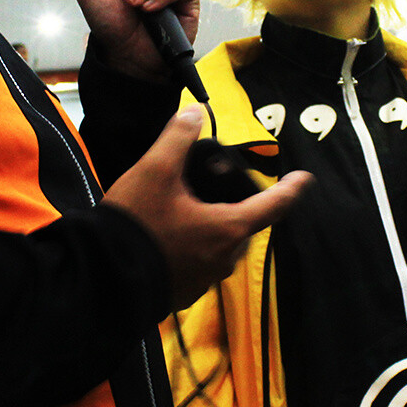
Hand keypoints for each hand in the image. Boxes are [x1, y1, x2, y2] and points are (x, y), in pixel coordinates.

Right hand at [104, 107, 312, 309]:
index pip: (273, 206)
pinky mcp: (184, 293)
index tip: (304, 179)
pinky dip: (191, 248)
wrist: (102, 274)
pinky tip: (166, 238)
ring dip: (210, 228)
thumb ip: (177, 138)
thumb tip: (194, 114)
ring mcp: (204, 280)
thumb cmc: (134, 223)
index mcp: (227, 228)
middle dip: (233, 206)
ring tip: (182, 211)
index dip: (291, 189)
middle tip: (208, 188)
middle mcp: (224, 258)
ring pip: (220, 246)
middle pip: (242, 225)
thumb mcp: (155, 170)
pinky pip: (198, 265)